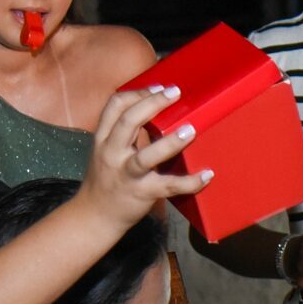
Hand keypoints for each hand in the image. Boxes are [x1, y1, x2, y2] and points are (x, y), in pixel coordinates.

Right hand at [77, 87, 211, 229]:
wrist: (94, 216)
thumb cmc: (106, 179)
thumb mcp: (107, 151)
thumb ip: (124, 133)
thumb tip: (155, 110)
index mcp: (103, 138)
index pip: (115, 106)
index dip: (137, 93)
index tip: (159, 87)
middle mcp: (112, 153)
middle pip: (128, 122)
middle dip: (152, 103)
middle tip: (176, 93)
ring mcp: (127, 174)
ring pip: (147, 156)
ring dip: (170, 143)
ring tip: (191, 131)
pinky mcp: (142, 193)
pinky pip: (168, 186)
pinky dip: (190, 182)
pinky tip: (207, 175)